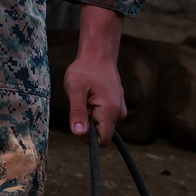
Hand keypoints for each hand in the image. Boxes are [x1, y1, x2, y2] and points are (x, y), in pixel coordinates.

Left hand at [65, 5, 125, 144]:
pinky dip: (95, 109)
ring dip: (91, 115)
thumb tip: (79, 134)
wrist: (98, 54)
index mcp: (110, 111)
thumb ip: (77, 113)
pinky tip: (92, 94)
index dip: (88, 136)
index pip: (102, 141)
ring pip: (102, 124)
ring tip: (87, 96)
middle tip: (82, 102)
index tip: (80, 119)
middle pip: (101, 133)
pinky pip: (104, 116)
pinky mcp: (117, 106)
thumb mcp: (75, 90)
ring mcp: (120, 109)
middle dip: (89, 123)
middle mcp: (119, 113)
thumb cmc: (85, 70)